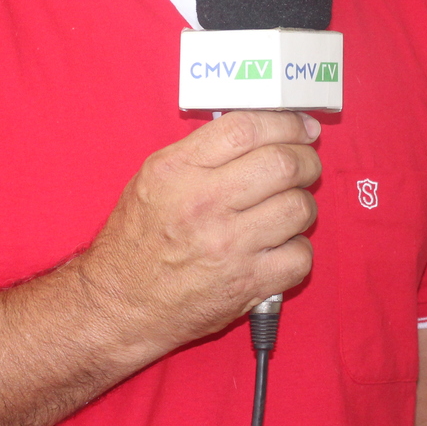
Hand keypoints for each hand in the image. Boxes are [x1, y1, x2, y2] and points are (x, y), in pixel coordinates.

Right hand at [77, 110, 321, 360]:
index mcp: (177, 170)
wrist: (120, 303)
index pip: (246, 129)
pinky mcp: (247, 283)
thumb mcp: (152, 179)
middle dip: (306, 160)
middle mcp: (204, 203)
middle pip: (282, 164)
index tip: (300, 127)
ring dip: (303, 205)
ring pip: (299, 207)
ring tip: (289, 208)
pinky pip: (301, 256)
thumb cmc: (137, 240)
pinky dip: (298, 249)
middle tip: (304, 165)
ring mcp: (229, 246)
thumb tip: (260, 132)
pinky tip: (280, 247)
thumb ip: (201, 153)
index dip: (284, 123)